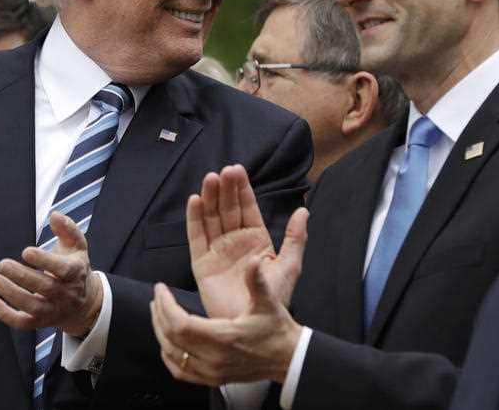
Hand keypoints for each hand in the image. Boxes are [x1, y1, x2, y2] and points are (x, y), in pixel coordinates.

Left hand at [0, 211, 102, 336]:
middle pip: (45, 287)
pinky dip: (5, 314)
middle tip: (2, 264)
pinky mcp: (40, 322)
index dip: (44, 261)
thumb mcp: (77, 247)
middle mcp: (66, 294)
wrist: (84, 303)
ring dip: (12, 294)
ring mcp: (53, 310)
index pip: (63, 270)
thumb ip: (67, 229)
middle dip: (22, 276)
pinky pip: (22, 322)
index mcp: (75, 273)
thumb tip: (54, 215)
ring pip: (32, 306)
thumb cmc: (75, 268)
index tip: (26, 251)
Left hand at [150, 256, 302, 384]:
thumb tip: (253, 261)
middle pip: (171, 338)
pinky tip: (167, 342)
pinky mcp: (212, 378)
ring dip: (160, 332)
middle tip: (157, 297)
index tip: (161, 289)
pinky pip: (180, 371)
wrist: (287, 358)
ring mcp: (212, 371)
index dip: (166, 305)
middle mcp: (214, 358)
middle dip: (159, 315)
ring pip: (172, 355)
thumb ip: (257, 280)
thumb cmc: (277, 330)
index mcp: (224, 337)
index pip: (180, 324)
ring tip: (158, 314)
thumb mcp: (268, 302)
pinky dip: (169, 355)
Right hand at [189, 164, 308, 317]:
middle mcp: (234, 241)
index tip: (238, 170)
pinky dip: (194, 219)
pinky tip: (195, 201)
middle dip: (225, 189)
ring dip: (210, 198)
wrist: (255, 327)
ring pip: (211, 218)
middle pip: (227, 209)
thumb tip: (303, 209)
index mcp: (255, 239)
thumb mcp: (289, 266)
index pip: (247, 208)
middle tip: (224, 171)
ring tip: (210, 178)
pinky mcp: (202, 264)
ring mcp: (217, 251)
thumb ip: (295, 238)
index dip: (242, 189)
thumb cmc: (274, 300)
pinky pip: (196, 237)